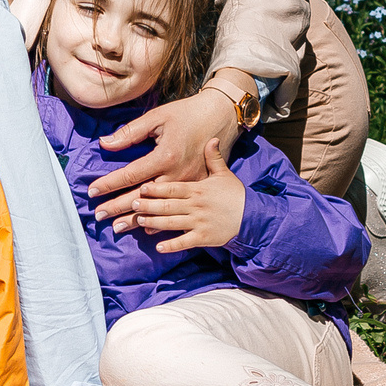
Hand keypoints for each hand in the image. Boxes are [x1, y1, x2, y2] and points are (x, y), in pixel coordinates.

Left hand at [86, 85, 242, 228]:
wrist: (222, 116)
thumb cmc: (188, 113)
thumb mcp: (157, 117)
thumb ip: (130, 132)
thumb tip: (105, 144)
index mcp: (166, 156)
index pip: (130, 175)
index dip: (109, 184)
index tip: (92, 191)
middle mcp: (178, 174)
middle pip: (142, 196)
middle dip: (118, 207)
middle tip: (98, 216)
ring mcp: (191, 184)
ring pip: (159, 208)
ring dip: (136, 219)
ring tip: (117, 227)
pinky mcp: (200, 188)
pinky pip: (180, 211)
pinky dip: (163, 222)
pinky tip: (148, 230)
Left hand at [133, 137, 246, 252]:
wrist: (254, 216)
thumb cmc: (235, 194)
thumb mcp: (224, 173)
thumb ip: (213, 157)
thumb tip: (212, 138)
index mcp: (198, 188)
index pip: (172, 187)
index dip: (155, 188)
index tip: (140, 188)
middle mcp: (196, 206)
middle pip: (167, 205)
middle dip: (148, 206)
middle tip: (132, 205)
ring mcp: (200, 223)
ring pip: (172, 223)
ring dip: (154, 223)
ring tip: (138, 222)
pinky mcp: (205, 238)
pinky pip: (185, 242)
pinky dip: (172, 245)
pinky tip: (158, 247)